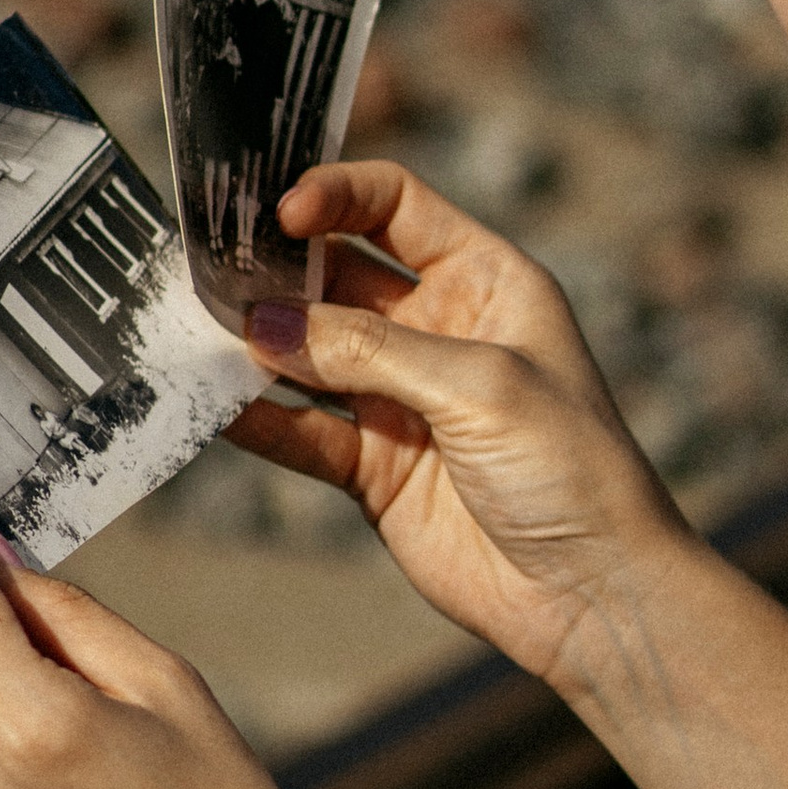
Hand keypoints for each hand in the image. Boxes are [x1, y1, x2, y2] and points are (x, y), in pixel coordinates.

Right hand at [228, 162, 686, 686]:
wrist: (592, 592)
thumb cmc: (571, 468)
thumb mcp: (480, 386)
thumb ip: (369, 351)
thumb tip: (264, 324)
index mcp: (486, 282)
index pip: (396, 205)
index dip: (336, 196)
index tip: (278, 212)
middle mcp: (439, 330)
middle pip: (337, 275)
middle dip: (277, 269)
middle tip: (210, 269)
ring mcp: (402, 399)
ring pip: (308, 352)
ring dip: (257, 342)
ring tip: (195, 330)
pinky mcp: (374, 467)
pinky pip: (301, 431)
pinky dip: (257, 419)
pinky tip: (210, 404)